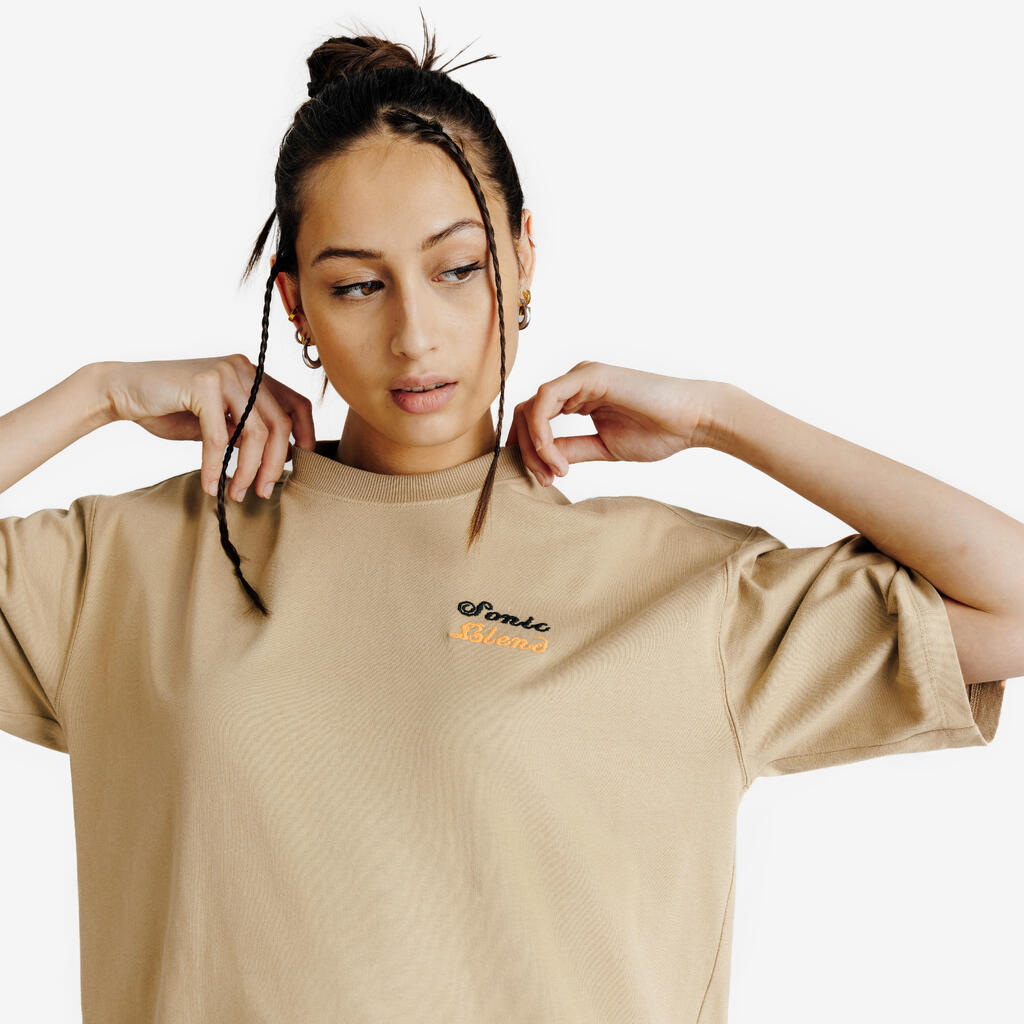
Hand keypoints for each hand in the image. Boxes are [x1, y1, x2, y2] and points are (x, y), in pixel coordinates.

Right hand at [103, 354, 315, 500]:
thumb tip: (280, 457)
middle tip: (263, 492)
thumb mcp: (220, 423)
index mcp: (253, 374)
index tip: (301, 465)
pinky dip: (216, 466)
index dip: (306, 435)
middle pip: (280, 423)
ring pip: (255, 432)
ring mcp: (225, 373)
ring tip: (237, 493)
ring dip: (247, 470)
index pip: (296, 404)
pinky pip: (220, 437)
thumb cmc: (170, 409)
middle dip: (275, 464)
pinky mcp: (203, 384)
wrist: (122, 391)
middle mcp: (244, 369)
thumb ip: (247, 432)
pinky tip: (210, 485)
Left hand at [505, 361, 723, 485]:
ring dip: (534, 446)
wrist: (692, 421)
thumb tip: (541, 460)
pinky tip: (559, 458)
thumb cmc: (657, 433)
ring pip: (531, 407)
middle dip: (528, 452)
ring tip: (556, 472)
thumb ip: (571, 449)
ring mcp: (580, 377)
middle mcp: (575, 384)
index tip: (545, 480)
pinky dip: (543, 432)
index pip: (536, 419)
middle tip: (545, 480)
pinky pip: (545, 399)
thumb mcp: (602, 447)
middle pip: (527, 413)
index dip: (531, 451)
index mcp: (578, 398)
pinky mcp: (587, 375)